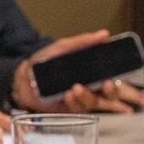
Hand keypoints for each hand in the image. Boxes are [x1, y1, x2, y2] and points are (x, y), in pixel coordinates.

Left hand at [11, 31, 143, 113]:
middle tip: (106, 84)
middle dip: (112, 92)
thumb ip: (83, 42)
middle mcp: (89, 86)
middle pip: (110, 95)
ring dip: (87, 96)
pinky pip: (77, 109)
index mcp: (92, 72)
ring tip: (76, 88)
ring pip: (93, 102)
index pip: (112, 77)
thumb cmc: (45, 61)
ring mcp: (79, 99)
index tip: (114, 78)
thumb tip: (104, 34)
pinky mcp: (68, 109)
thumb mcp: (64, 47)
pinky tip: (67, 95)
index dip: (118, 80)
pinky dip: (74, 102)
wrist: (24, 75)